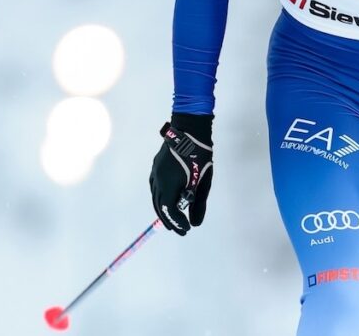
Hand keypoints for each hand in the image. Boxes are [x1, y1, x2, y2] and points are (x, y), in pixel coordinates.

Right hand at [149, 114, 213, 234]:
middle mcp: (158, 179)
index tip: (186, 230)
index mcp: (169, 184)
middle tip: (179, 230)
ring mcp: (155, 172)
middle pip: (159, 205)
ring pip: (156, 196)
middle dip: (169, 220)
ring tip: (173, 219)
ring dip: (163, 209)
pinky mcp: (156, 166)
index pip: (168, 210)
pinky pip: (155, 187)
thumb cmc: (200, 155)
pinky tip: (168, 200)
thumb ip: (199, 203)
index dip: (176, 222)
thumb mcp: (203, 181)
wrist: (189, 129)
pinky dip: (161, 197)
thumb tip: (195, 223)